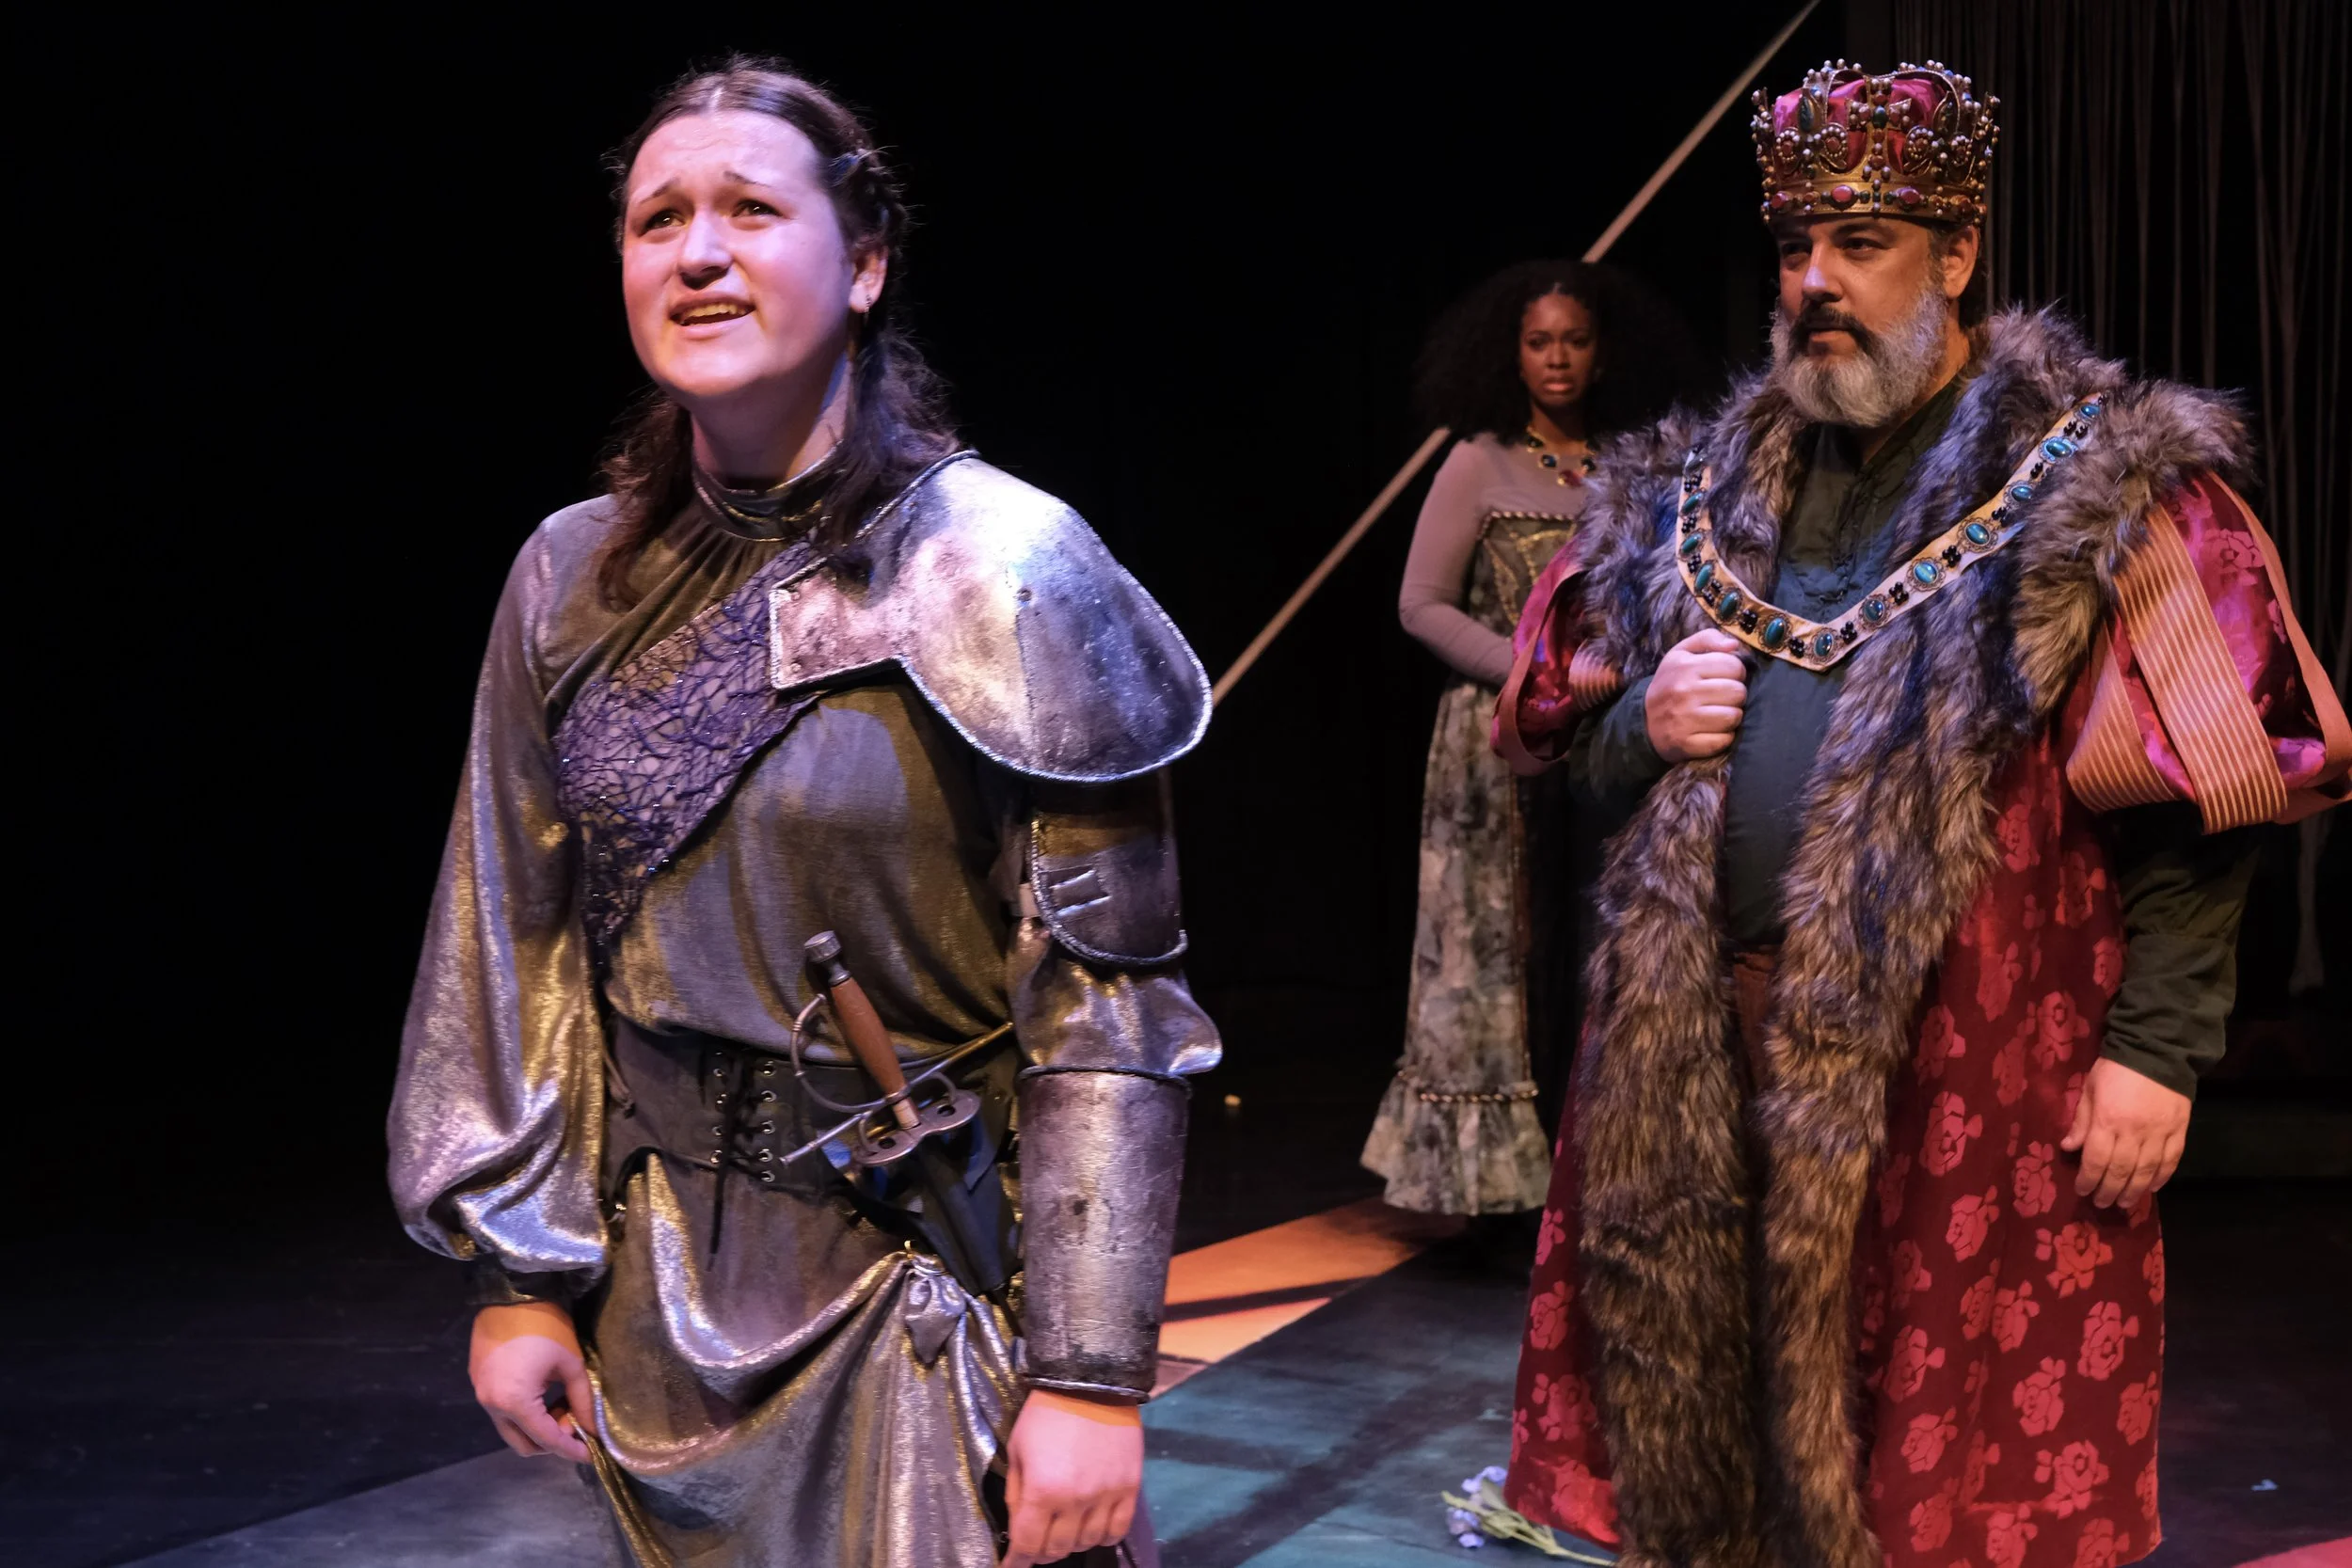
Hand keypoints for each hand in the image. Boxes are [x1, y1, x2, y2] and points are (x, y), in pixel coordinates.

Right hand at [469, 1300, 593, 1461]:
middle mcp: (492, 1406)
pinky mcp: (478, 1382)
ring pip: (512, 1430)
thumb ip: (582, 1400)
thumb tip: (593, 1428)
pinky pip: (503, 1412)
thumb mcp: (571, 1364)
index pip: (547, 1440)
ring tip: (562, 1404)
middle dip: (553, 1441)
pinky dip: (524, 1413)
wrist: (511, 1292)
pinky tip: (544, 1393)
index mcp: (515, 1403)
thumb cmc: (546, 1325)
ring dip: (538, 1426)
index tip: (592, 1454)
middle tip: (576, 1422)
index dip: (571, 1450)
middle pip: (524, 1444)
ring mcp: (481, 1395)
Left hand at [999, 1388, 1142, 1566]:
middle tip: (1036, 1541)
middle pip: (1058, 1549)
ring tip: (1065, 1528)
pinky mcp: (1129, 1488)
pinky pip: (1117, 1530)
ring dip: (1072, 1542)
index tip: (1012, 1566)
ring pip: (1087, 1543)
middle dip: (1041, 1552)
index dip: (1017, 1562)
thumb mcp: (1017, 1451)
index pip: (1027, 1544)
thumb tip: (1018, 1528)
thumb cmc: (1044, 1415)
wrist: (1090, 1382)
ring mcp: (1106, 1496)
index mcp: (1042, 1490)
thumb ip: (1016, 1494)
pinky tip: (1092, 1525)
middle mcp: (1075, 1500)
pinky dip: (1103, 1535)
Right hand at [1645, 629, 1749, 761]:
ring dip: (1731, 716)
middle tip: (1721, 697)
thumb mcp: (1681, 654)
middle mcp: (1683, 692)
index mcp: (1684, 667)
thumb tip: (1734, 645)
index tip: (1723, 677)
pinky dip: (1723, 737)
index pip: (1734, 666)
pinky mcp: (1687, 744)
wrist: (1644, 722)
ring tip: (1718, 713)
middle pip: (1738, 692)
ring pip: (1734, 717)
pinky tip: (1712, 731)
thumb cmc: (1671, 684)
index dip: (1734, 672)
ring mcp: (1684, 720)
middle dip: (1735, 695)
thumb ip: (1707, 639)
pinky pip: (1724, 740)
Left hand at [2061, 1057, 2190, 1208]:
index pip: (2097, 1159)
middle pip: (2121, 1171)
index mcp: (2108, 1120)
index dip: (2088, 1179)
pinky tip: (2153, 1188)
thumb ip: (2082, 1121)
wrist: (2158, 1050)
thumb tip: (2069, 1148)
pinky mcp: (2179, 1131)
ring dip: (2135, 1191)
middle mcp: (2135, 1132)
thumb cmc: (2116, 1068)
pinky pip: (2171, 1161)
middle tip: (2102, 1203)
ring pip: (2147, 1171)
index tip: (2082, 1190)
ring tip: (2125, 1203)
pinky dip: (2162, 1178)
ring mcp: (2160, 1133)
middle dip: (2110, 1191)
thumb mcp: (2090, 1089)